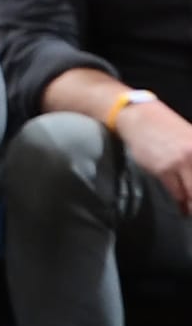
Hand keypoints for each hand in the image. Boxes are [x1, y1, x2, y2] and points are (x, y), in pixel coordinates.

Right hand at [115, 97, 191, 214]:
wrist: (139, 116)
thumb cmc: (165, 128)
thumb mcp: (189, 139)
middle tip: (191, 207)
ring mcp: (180, 161)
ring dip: (191, 205)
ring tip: (189, 209)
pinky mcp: (164, 169)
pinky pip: (177, 193)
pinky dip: (180, 202)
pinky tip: (180, 206)